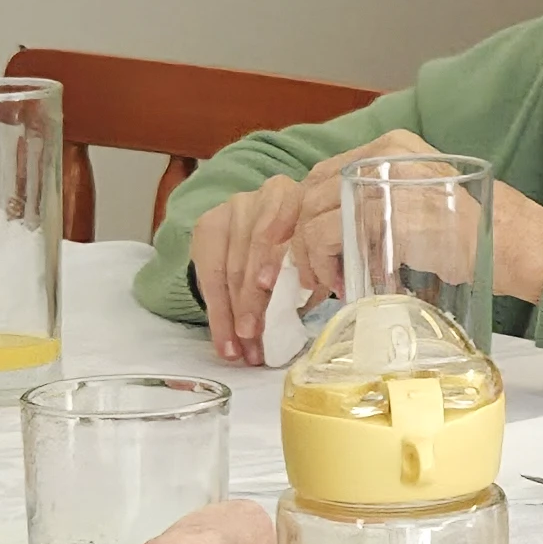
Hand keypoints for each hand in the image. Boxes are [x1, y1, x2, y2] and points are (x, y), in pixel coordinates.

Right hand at [183, 153, 374, 357]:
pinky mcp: (209, 225)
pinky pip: (209, 275)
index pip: (284, 226)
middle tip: (252, 336)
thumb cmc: (308, 248)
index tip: (266, 285)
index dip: (271, 255)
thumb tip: (333, 295)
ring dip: (232, 314)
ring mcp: (235, 207)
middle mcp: (267, 195)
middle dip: (250, 300)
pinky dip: (218, 314)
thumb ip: (322, 270)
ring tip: (239, 348)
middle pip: (253, 251)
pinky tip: (225, 338)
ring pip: (229, 267)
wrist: (269, 227)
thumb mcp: (319, 256)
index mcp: (306, 200)